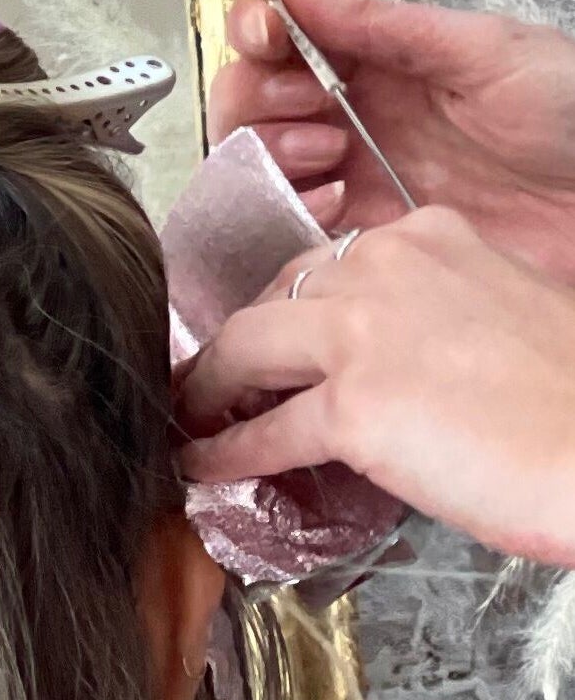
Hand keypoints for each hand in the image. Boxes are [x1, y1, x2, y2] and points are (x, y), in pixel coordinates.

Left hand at [178, 208, 574, 567]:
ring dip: (210, 386)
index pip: (330, 262)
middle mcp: (385, 268)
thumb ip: (438, 313)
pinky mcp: (354, 407)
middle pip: (276, 297)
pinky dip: (225, 449)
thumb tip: (393, 354)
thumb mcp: (506, 313)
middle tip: (221, 376)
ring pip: (247, 348)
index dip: (295, 306)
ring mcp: (361, 334)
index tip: (280, 336)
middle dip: (243, 341)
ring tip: (192, 413)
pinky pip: (265, 430)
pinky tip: (204, 463)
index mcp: (429, 236)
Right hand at [209, 0, 574, 285]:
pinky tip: (342, 205)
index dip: (257, 29)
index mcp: (379, 62)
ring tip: (332, 156)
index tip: (269, 33)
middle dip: (259, 95)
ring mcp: (354, 178)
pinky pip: (290, 224)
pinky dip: (293, 210)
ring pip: (256, 160)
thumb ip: (375, 20)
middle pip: (251, 99)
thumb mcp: (481, 50)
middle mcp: (354, 119)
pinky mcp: (364, 237)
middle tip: (310, 104)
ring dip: (271, 152)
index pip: (282, 36)